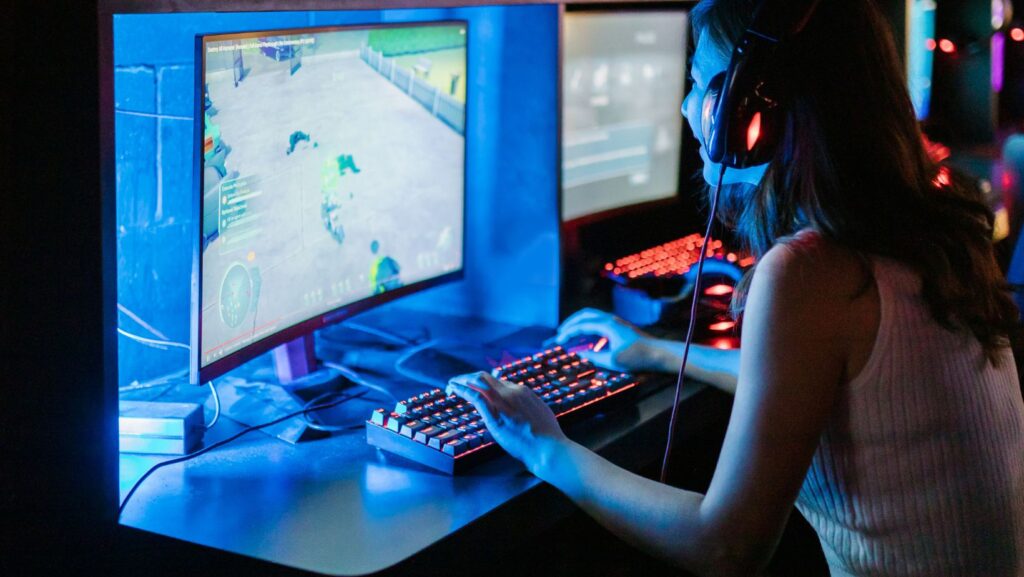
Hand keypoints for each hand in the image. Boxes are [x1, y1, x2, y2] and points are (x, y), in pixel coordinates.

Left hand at [446, 371, 567, 473]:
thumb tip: (522, 412)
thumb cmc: (546, 438)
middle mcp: (513, 391)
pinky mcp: (494, 414)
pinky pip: (474, 395)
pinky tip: (453, 390)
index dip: (485, 384)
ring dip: (462, 381)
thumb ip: (529, 409)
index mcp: (524, 392)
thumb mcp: (540, 415)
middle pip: (486, 377)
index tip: (476, 389)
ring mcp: (503, 401)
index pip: (499, 382)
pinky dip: (461, 389)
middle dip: (469, 378)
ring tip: (451, 384)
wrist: (548, 448)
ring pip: (478, 381)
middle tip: (458, 382)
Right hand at [555, 308, 661, 371]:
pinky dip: (589, 329)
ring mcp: (616, 323)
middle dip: (571, 323)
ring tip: (571, 334)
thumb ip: (593, 357)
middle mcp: (611, 320)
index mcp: (607, 325)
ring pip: (593, 317)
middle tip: (561, 333)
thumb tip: (580, 353)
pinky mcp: (620, 328)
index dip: (568, 333)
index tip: (558, 341)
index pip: (581, 325)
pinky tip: (588, 340)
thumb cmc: (638, 357)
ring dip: (580, 324)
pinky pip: (600, 324)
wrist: (659, 353)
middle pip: (585, 315)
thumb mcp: (613, 360)